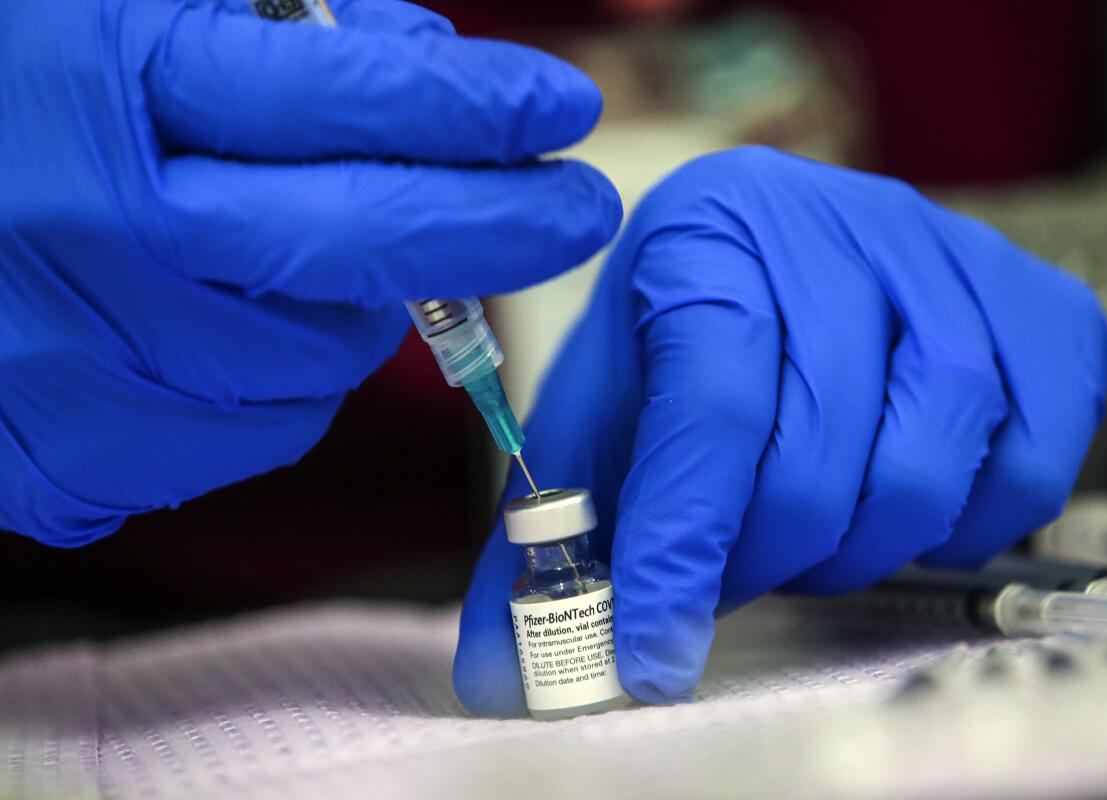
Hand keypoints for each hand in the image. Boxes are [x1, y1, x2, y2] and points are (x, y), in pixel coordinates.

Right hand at [0, 0, 619, 544]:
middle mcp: (96, 229)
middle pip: (360, 252)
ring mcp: (73, 361)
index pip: (344, 102)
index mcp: (111, 85)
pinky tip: (224, 334)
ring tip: (293, 263)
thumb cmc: (16, 100)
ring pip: (317, 365)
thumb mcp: (129, 13)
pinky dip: (273, 388)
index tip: (559, 113)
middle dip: (496, 230)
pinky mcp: (60, 459)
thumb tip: (436, 74)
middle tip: (575, 209)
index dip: (474, 111)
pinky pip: (247, 436)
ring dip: (348, 314)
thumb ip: (285, 38)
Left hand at [454, 146, 1106, 714]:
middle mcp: (839, 226)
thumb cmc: (689, 331)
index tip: (653, 654)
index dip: (682, 548)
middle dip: (769, 556)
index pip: (708, 410)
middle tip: (736, 570)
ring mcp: (954, 258)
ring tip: (815, 534)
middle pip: (822, 453)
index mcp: (709, 237)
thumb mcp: (604, 405)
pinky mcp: (1041, 302)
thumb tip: (499, 671)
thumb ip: (553, 530)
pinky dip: (971, 522)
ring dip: (862, 544)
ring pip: (931, 464)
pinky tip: (905, 500)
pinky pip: (1036, 461)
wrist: (807, 245)